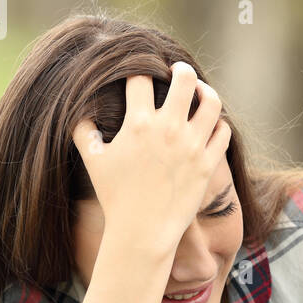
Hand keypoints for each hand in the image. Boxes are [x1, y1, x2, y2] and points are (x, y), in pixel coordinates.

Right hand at [71, 65, 229, 259]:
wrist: (143, 232)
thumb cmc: (115, 196)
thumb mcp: (93, 161)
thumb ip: (83, 133)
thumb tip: (79, 114)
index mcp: (139, 124)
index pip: (141, 79)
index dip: (140, 70)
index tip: (143, 73)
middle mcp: (169, 129)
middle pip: (185, 79)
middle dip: (181, 70)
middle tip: (178, 71)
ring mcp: (193, 146)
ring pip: (212, 102)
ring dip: (206, 92)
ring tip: (200, 92)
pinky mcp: (209, 163)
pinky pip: (223, 132)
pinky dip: (218, 123)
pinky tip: (210, 124)